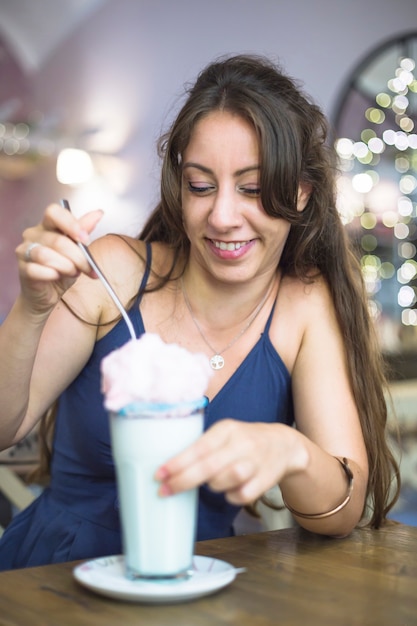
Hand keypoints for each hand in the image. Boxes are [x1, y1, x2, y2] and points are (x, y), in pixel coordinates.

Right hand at [15, 203, 102, 313]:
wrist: (49, 292)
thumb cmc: (62, 269)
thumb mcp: (77, 249)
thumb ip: (84, 230)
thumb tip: (98, 213)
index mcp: (47, 225)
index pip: (53, 212)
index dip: (71, 224)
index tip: (85, 239)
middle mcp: (33, 235)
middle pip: (57, 240)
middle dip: (77, 257)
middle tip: (86, 267)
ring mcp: (24, 251)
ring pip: (46, 255)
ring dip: (65, 267)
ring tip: (72, 272)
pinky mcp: (22, 269)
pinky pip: (37, 270)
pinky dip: (52, 275)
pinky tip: (56, 277)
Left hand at [155, 419, 296, 504]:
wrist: (284, 445)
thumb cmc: (244, 440)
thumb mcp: (225, 433)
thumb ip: (203, 445)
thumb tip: (171, 467)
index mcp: (228, 429)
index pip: (199, 447)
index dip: (178, 462)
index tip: (159, 474)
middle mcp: (242, 444)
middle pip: (209, 467)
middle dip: (183, 481)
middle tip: (164, 491)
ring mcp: (255, 463)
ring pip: (224, 481)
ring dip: (212, 485)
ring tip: (210, 481)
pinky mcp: (265, 481)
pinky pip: (240, 496)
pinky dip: (230, 496)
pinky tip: (230, 488)